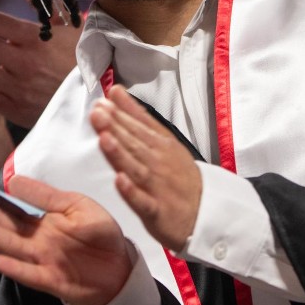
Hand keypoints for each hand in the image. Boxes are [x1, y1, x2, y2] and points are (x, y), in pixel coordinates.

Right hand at [0, 175, 131, 304]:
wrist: (122, 269)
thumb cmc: (101, 235)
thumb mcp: (77, 205)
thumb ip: (45, 196)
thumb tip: (13, 180)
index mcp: (40, 221)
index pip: (6, 207)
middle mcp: (34, 240)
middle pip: (0, 223)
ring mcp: (40, 261)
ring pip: (8, 244)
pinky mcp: (52, 280)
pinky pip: (29, 273)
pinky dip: (12, 268)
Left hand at [92, 86, 200, 251]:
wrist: (206, 212)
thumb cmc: (180, 176)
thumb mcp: (164, 141)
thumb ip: (138, 117)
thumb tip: (116, 92)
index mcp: (162, 145)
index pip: (140, 126)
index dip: (122, 114)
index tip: (104, 101)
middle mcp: (159, 163)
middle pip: (135, 144)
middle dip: (116, 128)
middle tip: (98, 112)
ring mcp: (158, 188)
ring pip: (137, 169)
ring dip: (121, 154)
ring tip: (104, 138)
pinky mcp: (157, 212)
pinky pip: (143, 202)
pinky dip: (132, 192)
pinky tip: (120, 181)